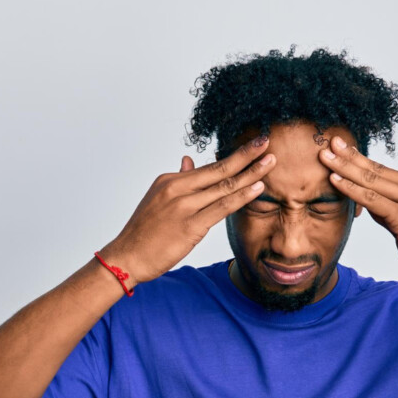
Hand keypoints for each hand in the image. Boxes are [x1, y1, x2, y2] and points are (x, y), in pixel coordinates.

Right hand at [100, 136, 276, 286]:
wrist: (126, 257)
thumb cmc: (143, 233)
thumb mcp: (157, 200)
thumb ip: (178, 180)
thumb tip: (189, 160)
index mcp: (170, 181)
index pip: (208, 167)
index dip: (233, 157)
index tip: (252, 146)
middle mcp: (177, 189)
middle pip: (219, 169)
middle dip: (246, 155)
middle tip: (266, 141)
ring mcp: (183, 206)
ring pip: (224, 186)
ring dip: (250, 173)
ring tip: (270, 161)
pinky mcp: (190, 226)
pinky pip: (221, 208)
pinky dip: (241, 196)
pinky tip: (257, 188)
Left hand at [318, 135, 397, 293]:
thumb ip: (389, 210)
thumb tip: (368, 202)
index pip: (385, 170)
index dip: (361, 158)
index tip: (343, 147)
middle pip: (377, 169)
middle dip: (350, 156)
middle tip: (330, 142)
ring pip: (372, 180)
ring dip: (345, 168)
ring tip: (325, 157)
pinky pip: (373, 200)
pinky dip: (352, 189)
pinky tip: (335, 181)